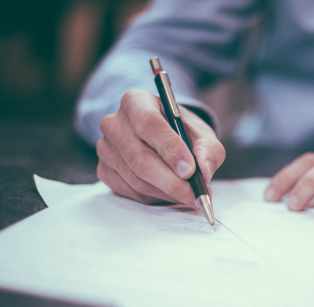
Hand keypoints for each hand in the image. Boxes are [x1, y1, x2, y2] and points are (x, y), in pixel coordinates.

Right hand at [96, 90, 224, 205]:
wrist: (163, 137)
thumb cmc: (182, 132)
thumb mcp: (202, 134)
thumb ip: (208, 150)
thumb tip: (204, 171)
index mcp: (136, 102)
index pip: (148, 124)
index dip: (170, 149)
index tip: (190, 170)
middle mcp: (114, 123)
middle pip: (140, 158)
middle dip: (172, 182)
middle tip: (196, 195)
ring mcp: (105, 148)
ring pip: (137, 179)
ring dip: (167, 193)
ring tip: (190, 196)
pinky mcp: (104, 170)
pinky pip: (131, 191)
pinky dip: (155, 198)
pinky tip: (171, 194)